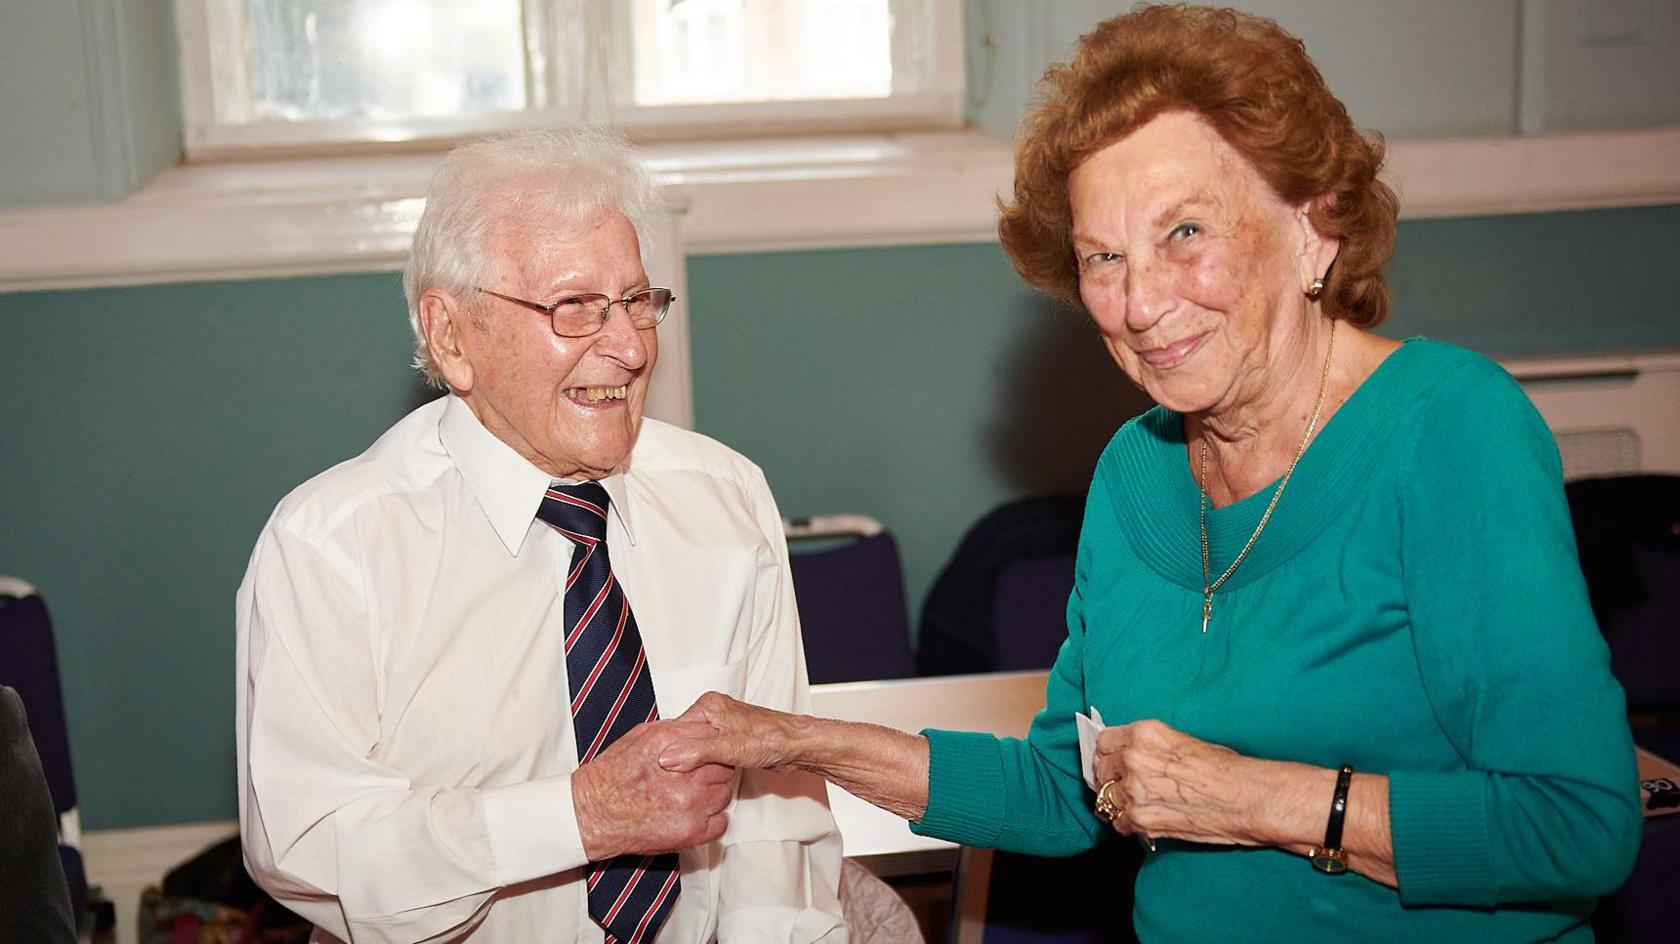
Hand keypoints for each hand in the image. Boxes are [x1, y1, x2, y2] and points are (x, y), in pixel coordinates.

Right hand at [572, 719, 734, 860]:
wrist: (591, 814)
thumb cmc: (610, 777)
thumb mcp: (640, 737)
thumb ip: (675, 731)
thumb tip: (699, 727)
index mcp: (671, 745)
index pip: (714, 738)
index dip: (710, 747)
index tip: (705, 754)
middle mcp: (685, 774)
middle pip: (723, 766)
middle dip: (712, 771)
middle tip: (695, 778)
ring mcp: (690, 804)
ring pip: (724, 794)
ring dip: (711, 796)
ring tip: (688, 797)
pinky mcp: (691, 832)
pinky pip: (721, 822)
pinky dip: (710, 820)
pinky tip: (692, 815)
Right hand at [658, 692, 806, 773]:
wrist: (796, 746)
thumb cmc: (772, 739)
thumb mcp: (728, 748)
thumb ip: (696, 752)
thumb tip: (667, 758)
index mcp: (709, 705)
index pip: (675, 727)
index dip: (668, 749)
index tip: (661, 767)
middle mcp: (714, 713)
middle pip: (684, 738)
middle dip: (681, 757)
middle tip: (674, 776)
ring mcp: (722, 727)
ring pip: (696, 747)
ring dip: (694, 762)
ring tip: (689, 777)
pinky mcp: (730, 740)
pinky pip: (709, 753)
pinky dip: (706, 764)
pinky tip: (706, 774)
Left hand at [1091, 719, 1264, 846]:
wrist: (1245, 798)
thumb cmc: (1224, 769)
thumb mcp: (1181, 741)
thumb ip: (1150, 748)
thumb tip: (1129, 756)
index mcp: (1145, 733)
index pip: (1104, 742)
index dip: (1107, 754)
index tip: (1111, 761)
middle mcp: (1134, 759)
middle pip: (1100, 770)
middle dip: (1108, 778)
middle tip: (1120, 786)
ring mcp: (1134, 790)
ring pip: (1105, 799)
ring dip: (1117, 803)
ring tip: (1135, 805)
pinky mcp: (1141, 819)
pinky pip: (1118, 823)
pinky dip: (1127, 824)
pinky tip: (1142, 820)